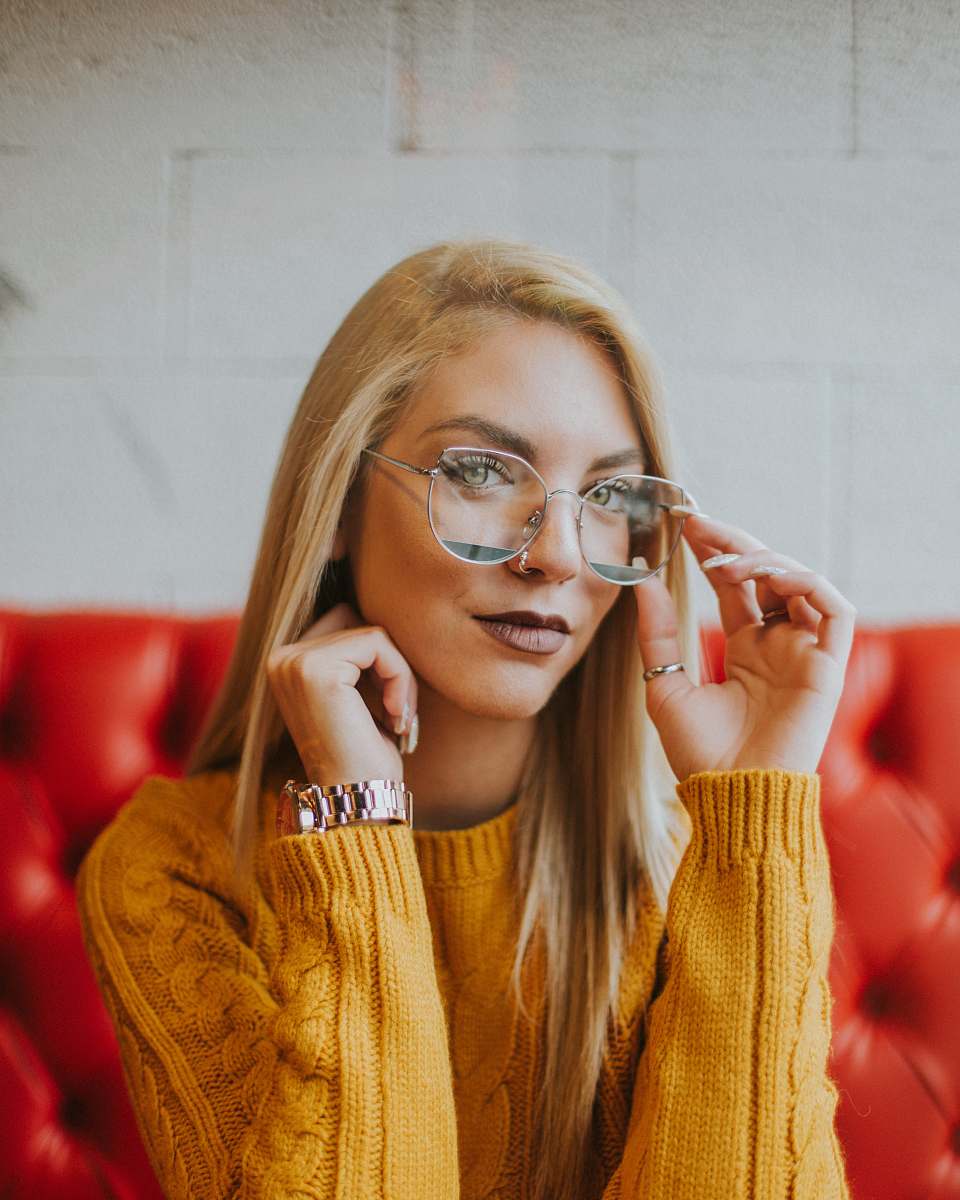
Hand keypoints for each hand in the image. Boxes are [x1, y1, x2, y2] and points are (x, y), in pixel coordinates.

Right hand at [265, 602, 417, 784]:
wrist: (357, 799)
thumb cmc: (364, 753)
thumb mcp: (356, 694)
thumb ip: (355, 654)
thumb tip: (381, 612)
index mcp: (285, 662)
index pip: (345, 619)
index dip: (378, 657)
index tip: (389, 704)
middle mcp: (281, 658)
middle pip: (357, 620)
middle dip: (389, 663)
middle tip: (397, 710)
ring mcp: (294, 661)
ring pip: (373, 633)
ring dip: (399, 674)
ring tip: (397, 715)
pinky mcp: (316, 669)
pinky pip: (379, 644)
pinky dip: (399, 677)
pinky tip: (395, 714)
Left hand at [633, 512, 856, 780]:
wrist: (730, 796)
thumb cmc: (699, 755)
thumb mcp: (665, 686)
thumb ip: (658, 635)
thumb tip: (642, 582)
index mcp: (747, 649)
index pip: (737, 586)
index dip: (715, 552)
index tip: (685, 527)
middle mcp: (780, 646)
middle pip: (768, 576)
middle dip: (734, 543)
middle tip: (698, 524)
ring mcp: (805, 654)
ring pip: (803, 583)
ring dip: (765, 560)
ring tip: (722, 563)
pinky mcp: (829, 668)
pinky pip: (836, 610)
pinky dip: (808, 584)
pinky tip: (770, 578)